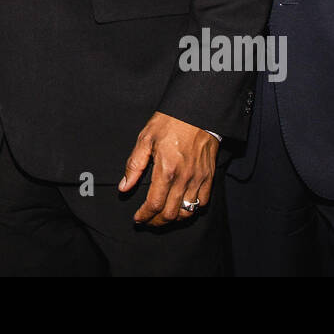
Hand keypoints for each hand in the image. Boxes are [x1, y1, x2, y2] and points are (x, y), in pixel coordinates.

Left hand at [119, 111, 218, 225]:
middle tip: (147, 221)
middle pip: (170, 213)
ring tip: (162, 217)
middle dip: (156, 222)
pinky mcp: (209, 177)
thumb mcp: (145, 139)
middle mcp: (184, 178)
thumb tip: (124, 187)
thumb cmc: (169, 122)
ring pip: (187, 212)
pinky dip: (191, 210)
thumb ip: (134, 165)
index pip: (154, 204)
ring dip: (173, 219)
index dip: (144, 216)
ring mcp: (199, 179)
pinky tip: (181, 207)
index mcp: (166, 170)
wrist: (197, 111)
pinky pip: (203, 202)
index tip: (137, 219)